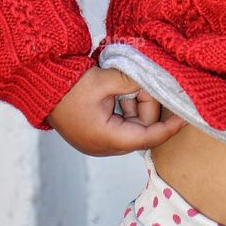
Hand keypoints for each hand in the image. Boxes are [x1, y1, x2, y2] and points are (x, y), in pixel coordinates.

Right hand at [46, 66, 187, 155]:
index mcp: (109, 139)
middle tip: (141, 80)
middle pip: (142, 128)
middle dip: (147, 103)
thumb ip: (132, 82)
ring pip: (132, 123)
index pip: (150, 137)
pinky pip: (120, 121)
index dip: (170, 126)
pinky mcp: (95, 133)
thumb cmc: (68, 87)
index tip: (185, 116)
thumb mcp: (105, 80)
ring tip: (123, 81)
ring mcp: (99, 141)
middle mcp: (106, 146)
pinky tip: (118, 87)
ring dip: (134, 101)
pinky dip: (124, 104)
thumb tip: (155, 80)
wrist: (39, 86)